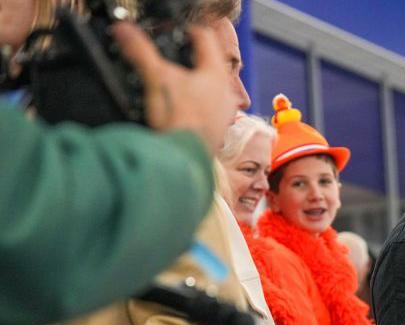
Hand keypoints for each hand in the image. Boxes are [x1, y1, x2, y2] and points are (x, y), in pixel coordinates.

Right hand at [112, 23, 238, 152]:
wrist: (182, 159)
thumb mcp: (155, 78)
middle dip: (192, 61)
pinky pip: (207, 113)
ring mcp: (224, 115)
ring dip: (195, 86)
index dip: (191, 32)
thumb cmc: (177, 118)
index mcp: (216, 74)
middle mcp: (226, 94)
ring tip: (176, 86)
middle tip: (177, 58)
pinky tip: (180, 111)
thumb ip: (140, 51)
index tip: (181, 33)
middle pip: (210, 67)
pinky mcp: (216, 133)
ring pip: (210, 91)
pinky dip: (194, 108)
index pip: (206, 40)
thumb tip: (124, 31)